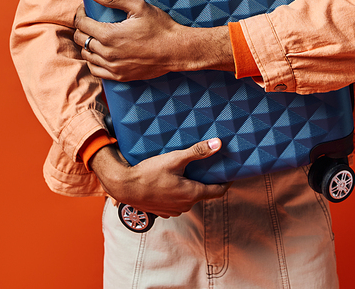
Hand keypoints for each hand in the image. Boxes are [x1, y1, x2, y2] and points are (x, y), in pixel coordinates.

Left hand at [73, 0, 233, 80]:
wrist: (176, 50)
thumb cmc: (160, 27)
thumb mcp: (138, 7)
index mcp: (109, 35)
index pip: (81, 24)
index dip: (80, 14)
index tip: (84, 9)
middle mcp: (108, 53)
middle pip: (81, 39)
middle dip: (81, 27)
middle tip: (88, 20)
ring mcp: (113, 67)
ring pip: (86, 56)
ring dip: (86, 44)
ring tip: (94, 35)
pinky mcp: (120, 76)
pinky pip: (96, 70)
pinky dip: (93, 61)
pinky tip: (98, 53)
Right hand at [90, 137, 230, 217]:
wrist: (125, 186)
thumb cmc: (150, 173)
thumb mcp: (175, 159)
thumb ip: (197, 152)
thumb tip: (218, 144)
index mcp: (192, 193)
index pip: (218, 191)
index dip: (225, 182)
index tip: (230, 174)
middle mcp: (185, 205)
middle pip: (203, 193)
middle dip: (206, 181)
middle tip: (206, 167)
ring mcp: (174, 210)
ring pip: (189, 198)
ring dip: (190, 187)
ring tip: (187, 172)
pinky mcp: (163, 211)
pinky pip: (177, 202)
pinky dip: (178, 193)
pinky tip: (171, 181)